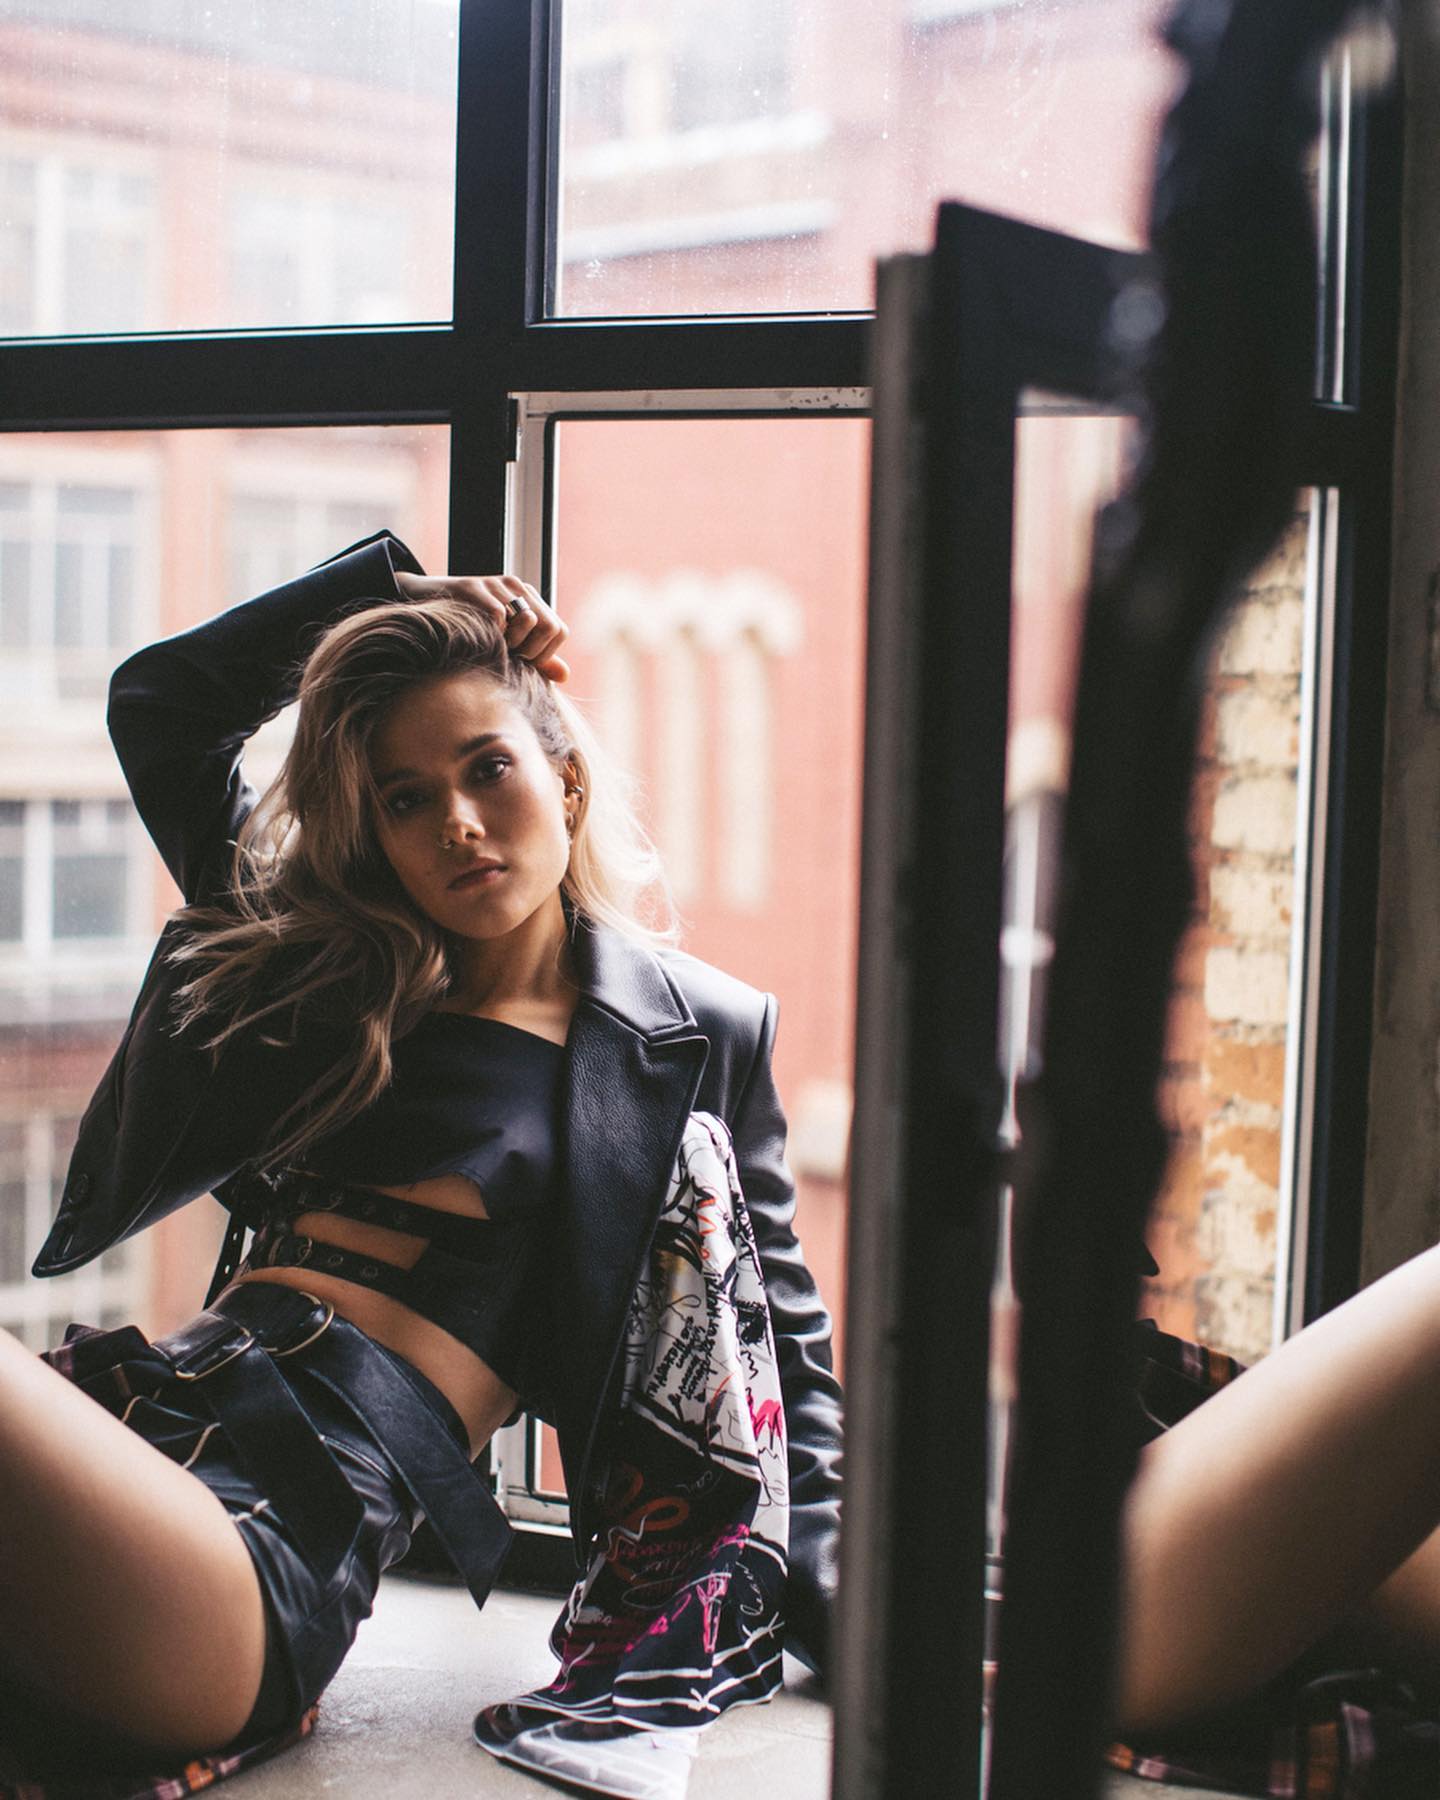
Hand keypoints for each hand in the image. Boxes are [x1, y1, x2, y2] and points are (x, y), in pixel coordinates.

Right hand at [392, 572, 569, 682]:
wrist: (421, 605)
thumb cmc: (466, 631)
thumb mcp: (504, 645)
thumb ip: (534, 659)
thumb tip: (565, 676)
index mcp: (529, 600)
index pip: (559, 631)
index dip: (545, 655)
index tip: (522, 663)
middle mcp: (517, 587)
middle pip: (549, 627)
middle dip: (531, 652)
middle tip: (508, 657)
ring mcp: (497, 584)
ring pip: (529, 620)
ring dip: (512, 644)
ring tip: (494, 647)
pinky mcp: (475, 585)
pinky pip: (498, 615)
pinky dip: (492, 634)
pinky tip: (479, 638)